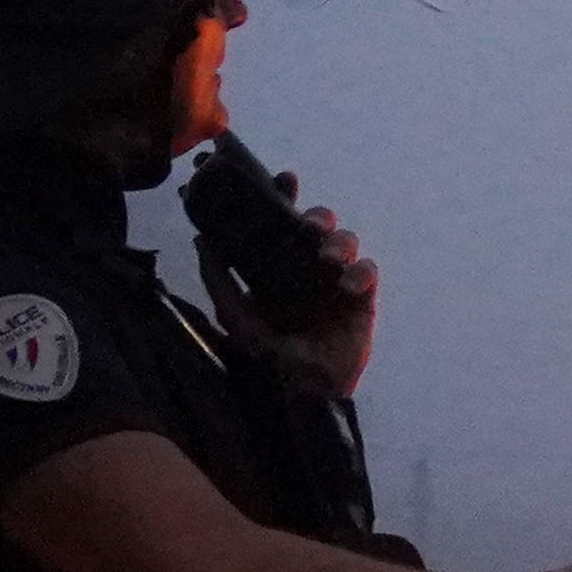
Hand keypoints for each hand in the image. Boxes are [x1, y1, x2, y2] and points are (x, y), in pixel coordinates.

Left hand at [202, 178, 378, 397]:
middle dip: (316, 216)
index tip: (284, 179)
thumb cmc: (267, 358)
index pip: (278, 224)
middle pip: (317, 225)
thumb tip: (202, 241)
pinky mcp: (362, 299)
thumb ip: (219, 281)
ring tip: (326, 258)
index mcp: (273, 267)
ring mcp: (335, 282)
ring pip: (345, 241)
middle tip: (308, 225)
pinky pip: (368, 271)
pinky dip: (361, 271)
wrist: (305, 393)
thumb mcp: (235, 318)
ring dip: (338, 241)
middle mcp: (305, 268)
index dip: (282, 197)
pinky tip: (348, 284)